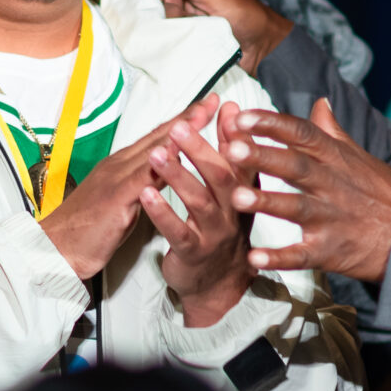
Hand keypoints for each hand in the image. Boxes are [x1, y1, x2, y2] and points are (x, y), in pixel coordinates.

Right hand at [38, 95, 221, 278]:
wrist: (54, 249)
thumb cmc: (86, 230)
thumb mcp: (121, 202)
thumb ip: (140, 184)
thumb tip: (162, 173)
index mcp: (121, 166)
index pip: (156, 138)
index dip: (182, 122)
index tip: (206, 108)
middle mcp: (119, 166)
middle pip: (158, 136)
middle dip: (187, 117)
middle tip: (213, 101)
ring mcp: (116, 179)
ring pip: (153, 150)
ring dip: (179, 131)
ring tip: (202, 115)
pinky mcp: (114, 198)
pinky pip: (141, 177)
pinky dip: (160, 162)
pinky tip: (177, 152)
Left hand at [140, 113, 255, 325]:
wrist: (219, 282)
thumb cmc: (222, 224)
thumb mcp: (233, 187)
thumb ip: (231, 149)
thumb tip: (233, 108)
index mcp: (244, 191)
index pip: (244, 159)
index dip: (238, 135)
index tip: (228, 110)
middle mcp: (234, 210)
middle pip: (220, 176)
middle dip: (200, 150)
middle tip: (180, 128)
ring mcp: (214, 232)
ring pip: (199, 202)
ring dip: (177, 176)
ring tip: (157, 156)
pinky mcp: (194, 252)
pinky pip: (178, 232)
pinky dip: (162, 212)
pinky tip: (146, 195)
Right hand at [154, 0, 292, 72]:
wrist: (266, 50)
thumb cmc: (247, 16)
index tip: (136, 12)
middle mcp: (180, 5)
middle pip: (151, 12)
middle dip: (148, 23)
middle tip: (148, 34)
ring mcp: (182, 27)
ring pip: (157, 33)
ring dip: (158, 41)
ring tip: (158, 49)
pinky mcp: (185, 47)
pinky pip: (168, 49)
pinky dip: (165, 53)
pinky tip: (161, 59)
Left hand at [222, 99, 390, 283]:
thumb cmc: (383, 193)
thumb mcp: (360, 157)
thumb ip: (332, 131)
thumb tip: (319, 102)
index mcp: (335, 159)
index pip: (303, 134)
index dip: (272, 124)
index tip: (241, 117)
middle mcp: (332, 185)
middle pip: (295, 166)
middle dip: (264, 156)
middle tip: (232, 149)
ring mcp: (331, 218)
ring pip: (296, 208)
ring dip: (268, 203)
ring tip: (238, 198)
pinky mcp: (331, 251)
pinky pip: (303, 255)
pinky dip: (280, 258)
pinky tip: (254, 258)